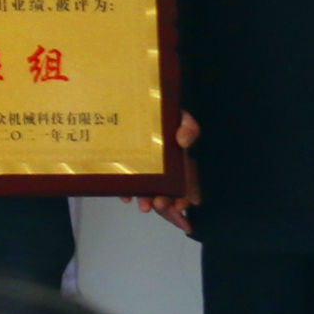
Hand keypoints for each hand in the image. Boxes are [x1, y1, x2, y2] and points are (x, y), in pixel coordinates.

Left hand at [123, 113, 200, 232]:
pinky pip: (126, 184)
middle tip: (161, 204)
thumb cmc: (162, 115)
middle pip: (168, 193)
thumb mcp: (181, 118)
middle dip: (166, 204)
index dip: (187, 198)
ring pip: (148, 193)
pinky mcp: (125, 169)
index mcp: (179, 162)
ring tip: (146, 206)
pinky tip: (126, 196)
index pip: (187, 186)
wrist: (135, 107)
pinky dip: (126, 192)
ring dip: (148, 202)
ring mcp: (144, 171)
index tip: (182, 205)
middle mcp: (162, 170)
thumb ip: (188, 127)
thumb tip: (183, 140)